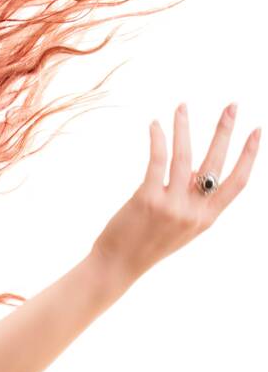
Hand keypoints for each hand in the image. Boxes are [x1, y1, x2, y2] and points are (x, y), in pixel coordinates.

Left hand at [91, 103, 260, 282]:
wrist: (117, 266)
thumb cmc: (147, 243)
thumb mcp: (180, 226)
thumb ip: (192, 200)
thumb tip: (196, 167)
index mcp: (206, 218)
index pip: (238, 182)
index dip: (249, 155)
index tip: (257, 130)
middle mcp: (193, 212)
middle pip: (216, 163)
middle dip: (225, 131)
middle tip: (232, 105)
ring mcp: (171, 206)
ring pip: (184, 156)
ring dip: (184, 127)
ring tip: (182, 106)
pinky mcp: (148, 199)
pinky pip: (157, 161)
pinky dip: (158, 139)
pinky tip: (155, 124)